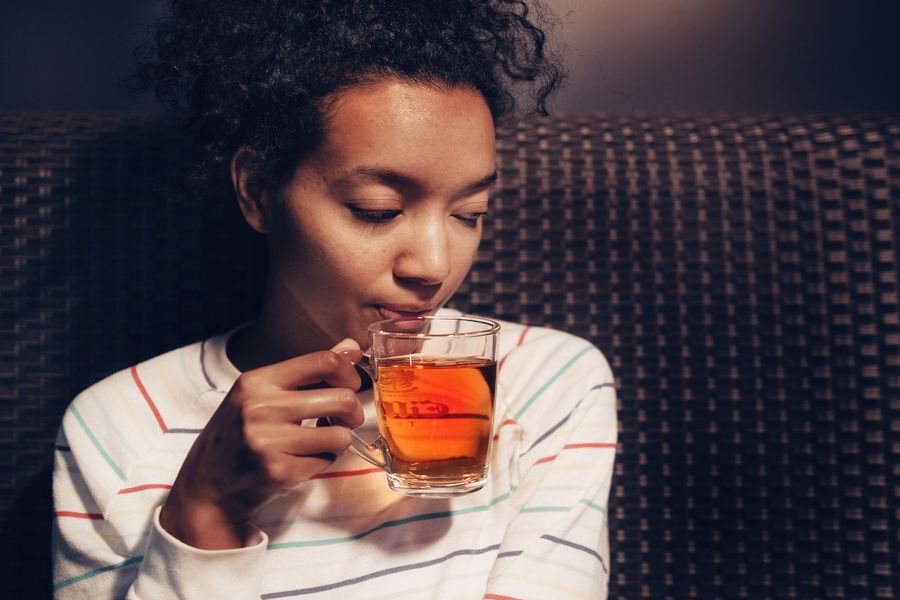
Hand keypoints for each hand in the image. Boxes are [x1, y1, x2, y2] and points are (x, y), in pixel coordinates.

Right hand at [159, 340, 363, 548]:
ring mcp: (269, 441)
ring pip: (340, 434)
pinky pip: (326, 461)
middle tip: (344, 419)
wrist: (204, 488)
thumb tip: (351, 347)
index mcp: (257, 382)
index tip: (348, 386)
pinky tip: (301, 459)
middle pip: (341, 398)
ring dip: (339, 440)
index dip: (348, 373)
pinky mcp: (279, 471)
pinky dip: (322, 461)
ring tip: (320, 441)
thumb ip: (307, 371)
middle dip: (353, 411)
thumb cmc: (236, 436)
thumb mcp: (261, 395)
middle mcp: (261, 408)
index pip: (323, 361)